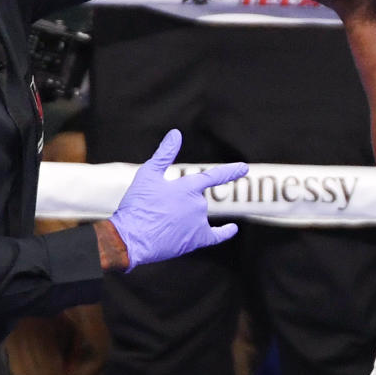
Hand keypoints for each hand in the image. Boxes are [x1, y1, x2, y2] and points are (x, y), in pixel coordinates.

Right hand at [108, 129, 243, 270]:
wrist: (131, 239)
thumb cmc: (138, 205)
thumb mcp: (147, 174)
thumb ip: (164, 154)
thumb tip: (176, 133)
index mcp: (189, 187)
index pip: (213, 176)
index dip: (229, 171)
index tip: (244, 167)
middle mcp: (198, 205)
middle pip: (196, 200)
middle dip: (180, 204)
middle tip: (157, 210)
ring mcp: (199, 223)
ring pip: (198, 215)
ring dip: (184, 216)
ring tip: (161, 222)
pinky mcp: (197, 240)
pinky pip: (215, 236)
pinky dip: (224, 232)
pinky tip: (232, 229)